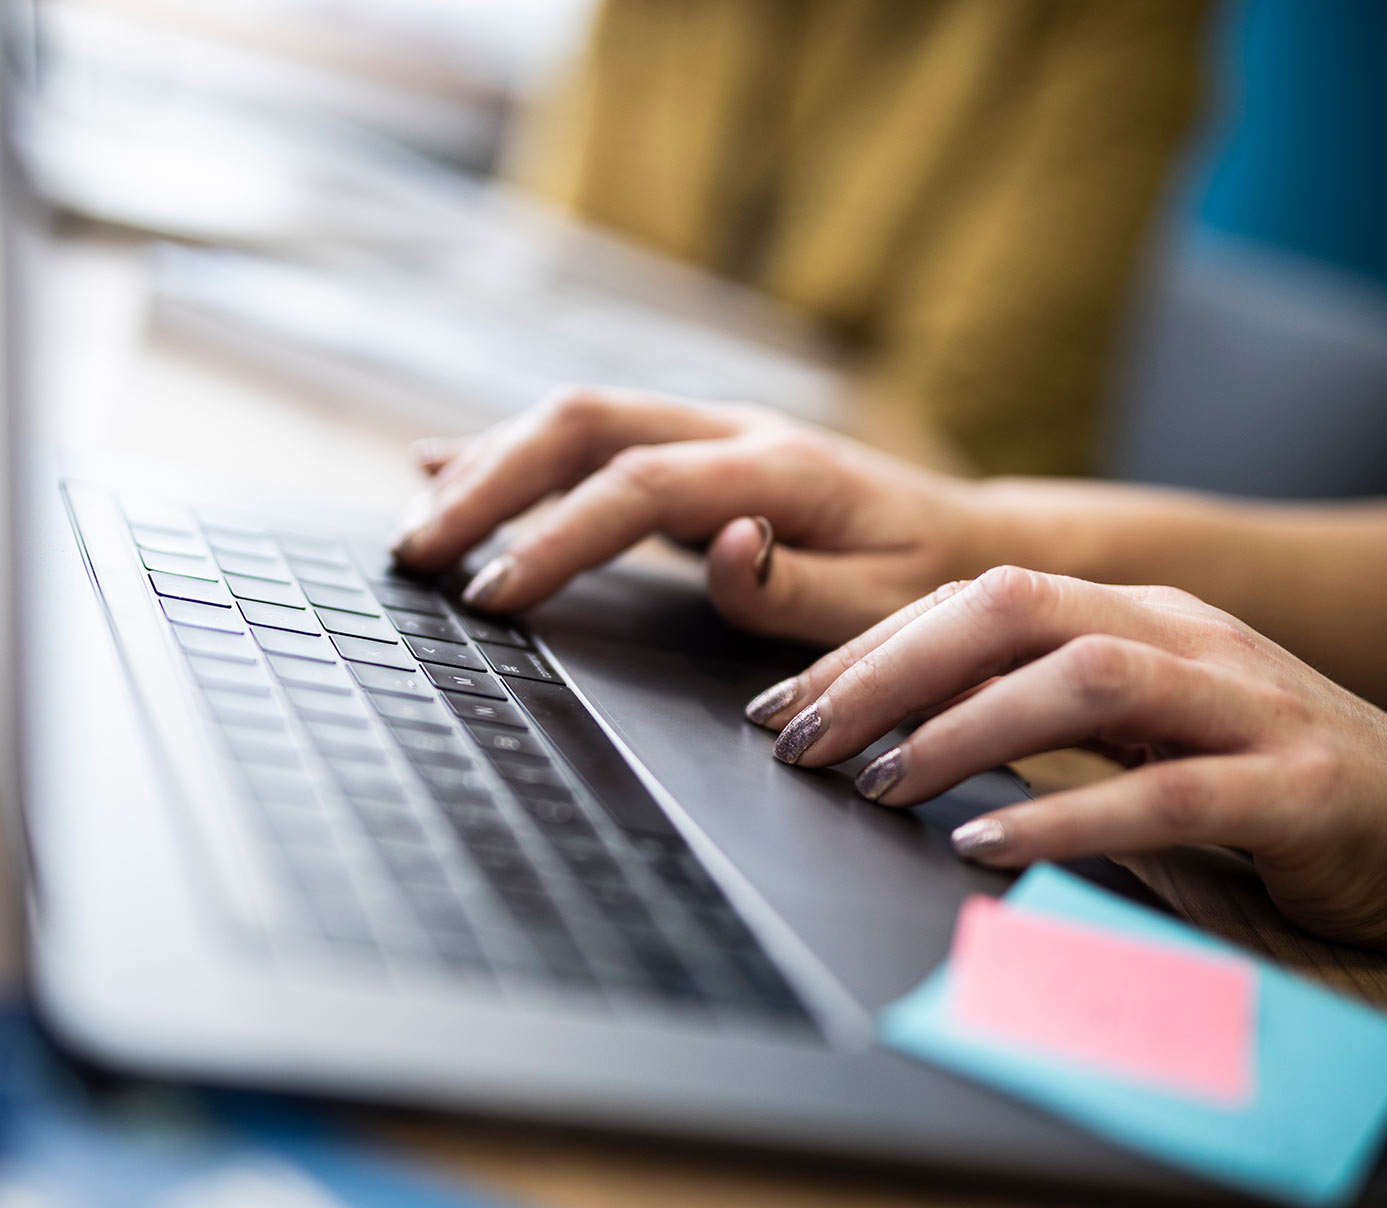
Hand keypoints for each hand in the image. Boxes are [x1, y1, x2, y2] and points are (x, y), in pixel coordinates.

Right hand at [391, 387, 980, 646]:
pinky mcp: (689, 450)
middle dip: (490, 481)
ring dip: (488, 465)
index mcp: (780, 468)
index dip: (560, 538)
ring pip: (575, 419)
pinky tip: (442, 468)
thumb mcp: (887, 608)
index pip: (640, 486)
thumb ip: (798, 587)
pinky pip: (586, 438)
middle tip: (419, 554)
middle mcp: (735, 429)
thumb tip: (723, 549)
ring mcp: (709, 431)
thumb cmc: (930, 585)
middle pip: (585, 422)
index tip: (496, 596)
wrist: (970, 539)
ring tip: (415, 527)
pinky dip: (510, 453)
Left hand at [750, 565, 1386, 992]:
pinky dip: (1066, 815)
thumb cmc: (1273, 785)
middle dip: (889, 672)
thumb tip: (893, 736)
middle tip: (801, 741)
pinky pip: (1165, 792)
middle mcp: (1186, 637)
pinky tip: (988, 846)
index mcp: (1138, 613)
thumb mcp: (1149, 728)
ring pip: (1084, 679)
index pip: (978, 599)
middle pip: (1013, 612)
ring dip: (963, 730)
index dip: (869, 647)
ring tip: (878, 783)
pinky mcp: (1297, 789)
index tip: (784, 704)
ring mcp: (1247, 705)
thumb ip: (1045, 713)